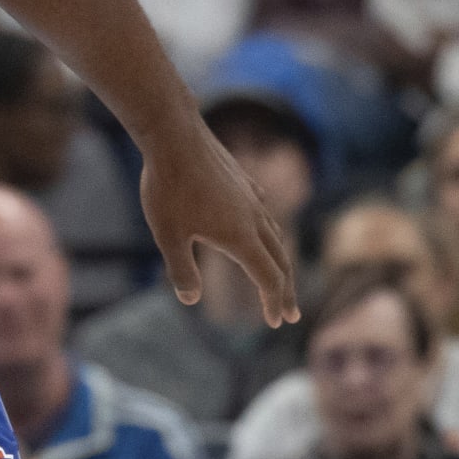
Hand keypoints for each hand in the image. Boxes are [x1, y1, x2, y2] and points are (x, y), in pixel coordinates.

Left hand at [142, 118, 298, 326]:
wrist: (174, 135)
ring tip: (278, 277)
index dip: (274, 303)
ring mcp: (251, 197)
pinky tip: (260, 230)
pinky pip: (264, 213)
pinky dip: (269, 233)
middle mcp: (254, 218)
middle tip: (291, 314)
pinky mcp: (242, 181)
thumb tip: (190, 299)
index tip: (277, 322)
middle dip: (286, 290)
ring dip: (280, 261)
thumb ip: (181, 270)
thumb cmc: (168, 187)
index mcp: (241, 237)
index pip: (269, 278)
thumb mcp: (167, 235)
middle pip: (281, 260)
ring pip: (275, 235)